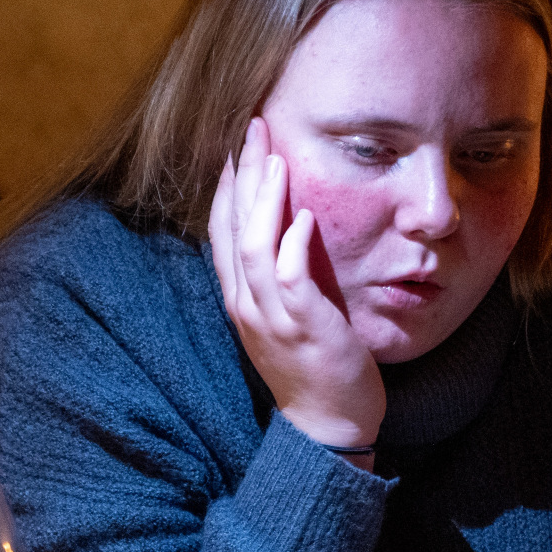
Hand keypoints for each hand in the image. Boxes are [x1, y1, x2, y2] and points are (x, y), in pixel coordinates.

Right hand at [208, 117, 385, 462]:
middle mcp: (246, 304)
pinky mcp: (304, 329)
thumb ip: (282, 270)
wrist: (328, 424)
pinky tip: (304, 217)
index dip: (228, 185)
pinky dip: (292, 246)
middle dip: (243, 175)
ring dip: (264, 201)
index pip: (222, 230)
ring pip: (255, 249)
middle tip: (255, 128)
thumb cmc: (313, 363)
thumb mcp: (288, 310)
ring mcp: (272, 318)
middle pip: (233, 228)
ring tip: (277, 160)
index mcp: (239, 297)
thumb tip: (291, 221)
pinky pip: (289, 282)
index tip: (238, 143)